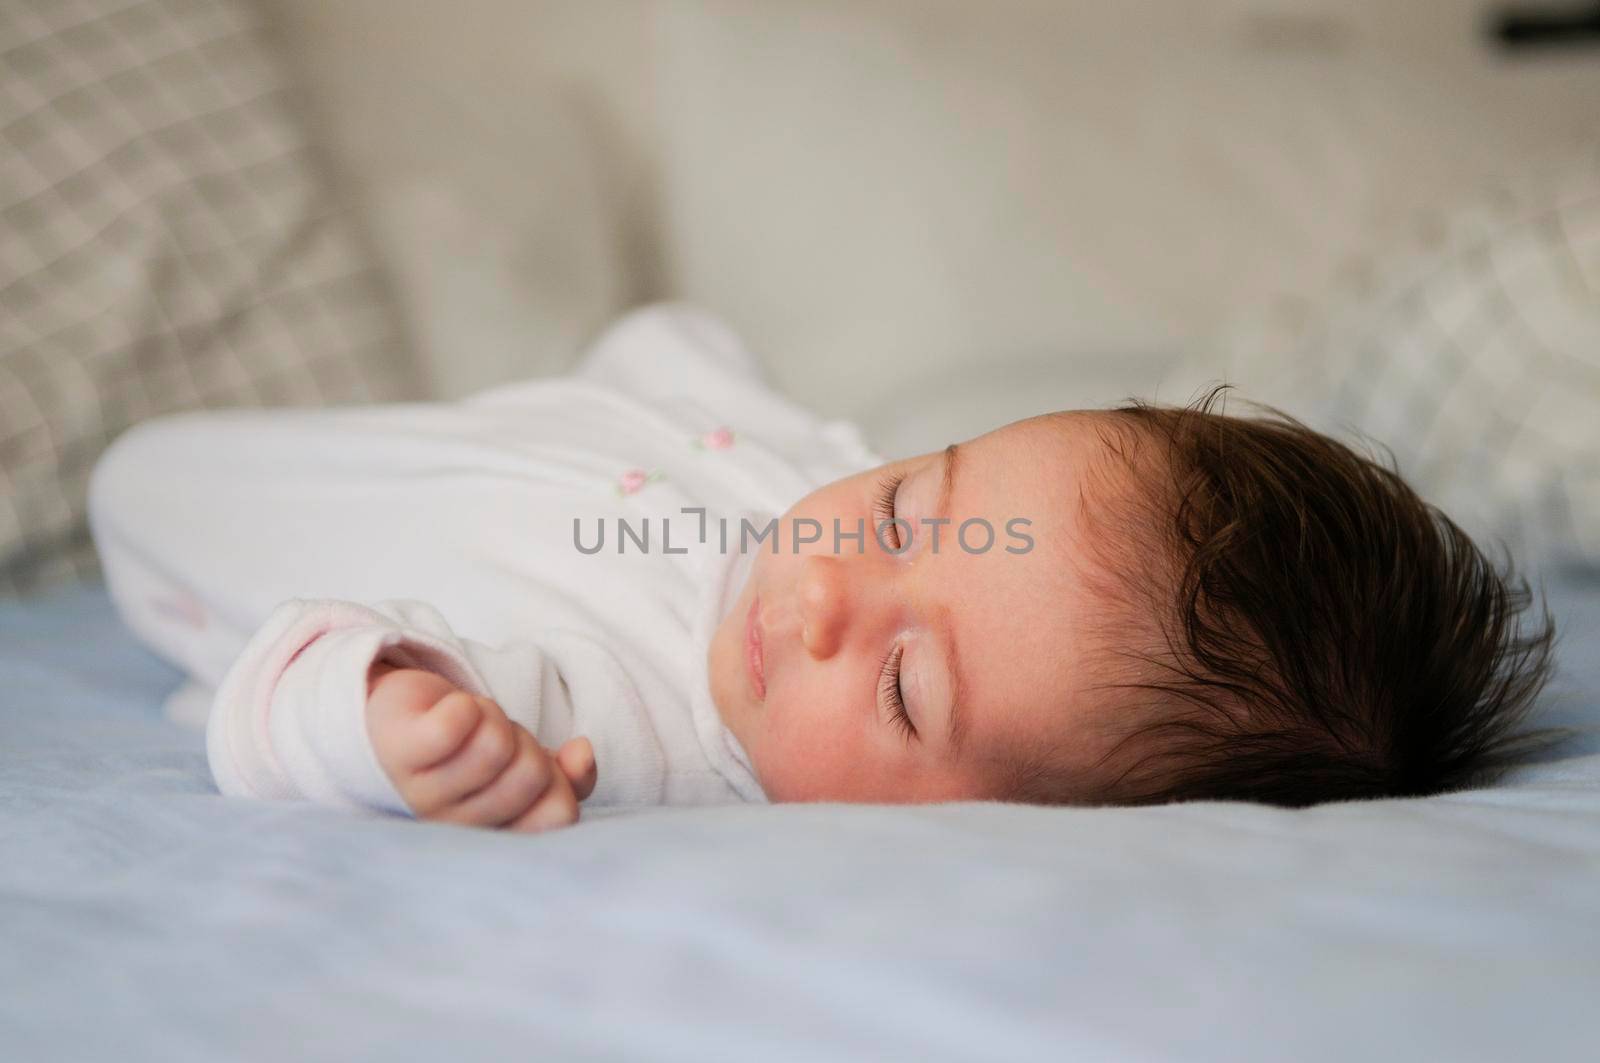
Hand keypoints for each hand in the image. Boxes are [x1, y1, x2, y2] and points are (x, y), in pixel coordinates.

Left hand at [364, 662, 596, 831]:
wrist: (395, 712)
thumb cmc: (464, 747)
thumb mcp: (523, 765)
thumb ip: (567, 777)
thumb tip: (582, 754)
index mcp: (488, 835)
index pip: (558, 814)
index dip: (558, 779)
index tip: (529, 766)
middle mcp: (453, 826)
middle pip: (532, 773)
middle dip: (522, 742)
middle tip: (489, 740)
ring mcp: (422, 791)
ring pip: (496, 746)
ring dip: (490, 718)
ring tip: (466, 726)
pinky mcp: (401, 749)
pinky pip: (457, 724)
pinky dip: (464, 707)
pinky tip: (447, 712)